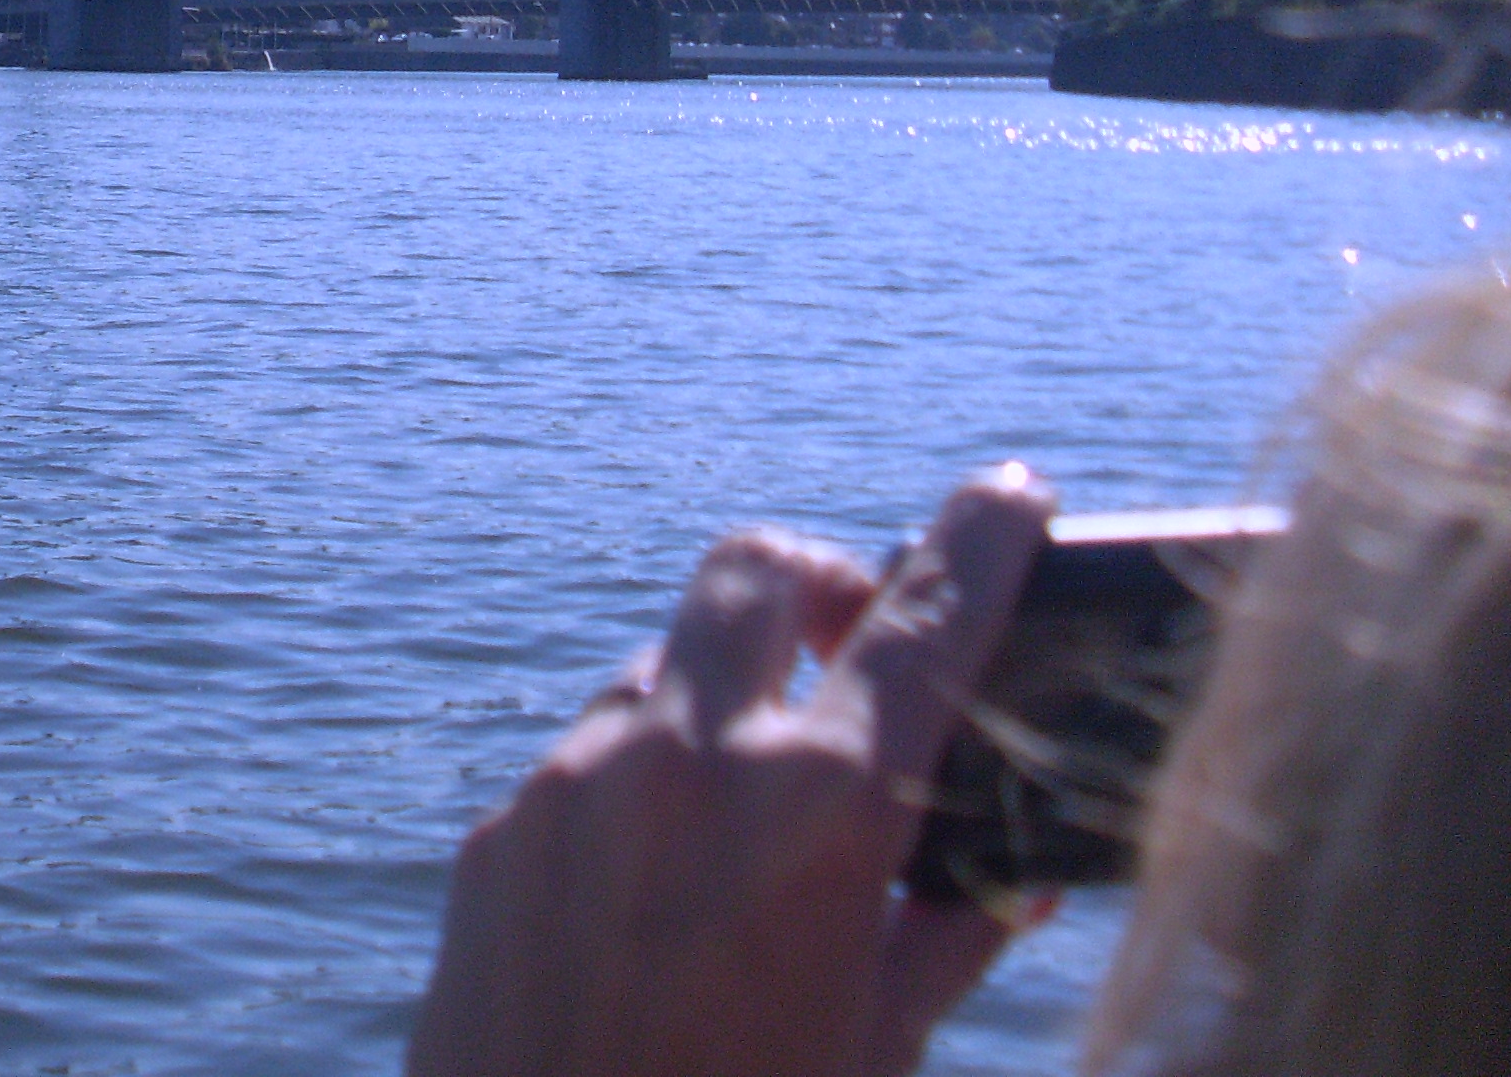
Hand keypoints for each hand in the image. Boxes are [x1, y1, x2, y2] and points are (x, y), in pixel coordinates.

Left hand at [407, 465, 1056, 1076]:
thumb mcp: (876, 1050)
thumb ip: (942, 942)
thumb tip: (1004, 880)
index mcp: (817, 813)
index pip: (925, 625)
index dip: (980, 541)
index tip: (1011, 489)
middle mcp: (688, 763)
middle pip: (755, 571)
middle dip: (817, 585)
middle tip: (852, 653)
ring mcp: (577, 783)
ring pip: (662, 668)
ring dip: (720, 700)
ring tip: (752, 817)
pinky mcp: (500, 829)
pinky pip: (585, 760)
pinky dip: (639, 787)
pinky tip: (657, 896)